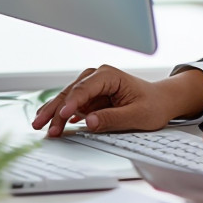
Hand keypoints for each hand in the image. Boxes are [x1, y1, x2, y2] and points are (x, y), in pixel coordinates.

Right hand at [31, 64, 202, 136]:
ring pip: (68, 98)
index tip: (61, 116)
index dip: (72, 102)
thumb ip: (113, 118)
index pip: (86, 88)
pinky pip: (72, 105)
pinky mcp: (91, 98)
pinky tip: (53, 124)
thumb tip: (91, 122)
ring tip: (41, 126)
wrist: (162, 101)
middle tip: (41, 125)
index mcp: (110, 75)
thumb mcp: (138, 115)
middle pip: (72, 92)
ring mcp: (93, 87)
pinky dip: (62, 115)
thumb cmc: (154, 105)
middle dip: (55, 109)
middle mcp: (98, 77)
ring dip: (55, 112)